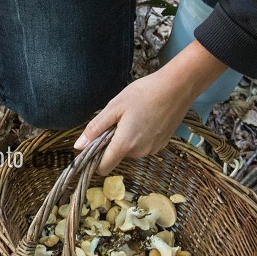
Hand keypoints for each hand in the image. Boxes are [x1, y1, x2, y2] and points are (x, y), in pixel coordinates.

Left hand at [73, 42, 227, 176]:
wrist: (178, 87)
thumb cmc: (144, 93)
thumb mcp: (115, 107)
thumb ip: (95, 128)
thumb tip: (78, 146)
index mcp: (125, 144)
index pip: (103, 168)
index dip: (94, 160)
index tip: (92, 146)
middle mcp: (139, 152)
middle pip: (117, 156)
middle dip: (112, 142)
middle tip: (118, 119)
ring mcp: (152, 150)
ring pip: (131, 150)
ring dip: (127, 138)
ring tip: (135, 116)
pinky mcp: (162, 145)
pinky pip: (143, 146)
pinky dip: (140, 136)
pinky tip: (146, 118)